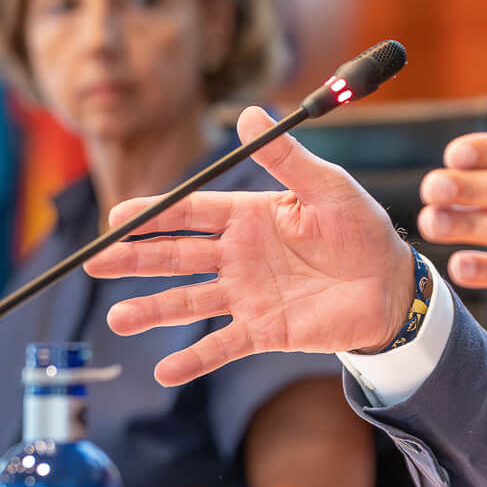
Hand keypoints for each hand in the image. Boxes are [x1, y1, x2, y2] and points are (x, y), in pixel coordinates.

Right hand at [83, 106, 414, 385]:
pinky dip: (194, 360)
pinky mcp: (264, 331)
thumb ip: (286, 158)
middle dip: (135, 259)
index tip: (116, 217)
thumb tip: (248, 113)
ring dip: (153, 310)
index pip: (190, 212)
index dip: (154, 214)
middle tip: (94, 263)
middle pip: (176, 256)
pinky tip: (164, 373)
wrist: (391, 286)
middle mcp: (239, 256)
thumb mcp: (328, 188)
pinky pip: (222, 346)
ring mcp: (247, 295)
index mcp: (249, 216)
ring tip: (118, 318)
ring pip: (189, 301)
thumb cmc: (362, 230)